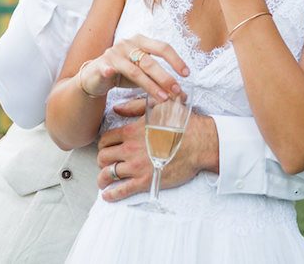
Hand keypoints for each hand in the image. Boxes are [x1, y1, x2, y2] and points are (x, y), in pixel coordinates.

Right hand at [80, 34, 189, 100]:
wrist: (96, 76)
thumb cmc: (123, 72)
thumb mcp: (143, 72)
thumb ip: (157, 76)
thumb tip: (179, 90)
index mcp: (141, 41)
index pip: (162, 47)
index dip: (176, 60)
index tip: (186, 73)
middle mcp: (128, 44)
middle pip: (150, 61)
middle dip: (166, 77)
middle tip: (177, 90)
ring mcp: (114, 53)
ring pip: (135, 70)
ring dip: (151, 85)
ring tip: (163, 97)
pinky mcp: (102, 64)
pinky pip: (108, 69)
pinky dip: (109, 72)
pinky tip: (110, 74)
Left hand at [96, 101, 218, 200]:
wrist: (200, 142)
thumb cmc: (182, 123)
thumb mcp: (158, 107)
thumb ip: (135, 107)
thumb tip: (117, 109)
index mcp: (131, 132)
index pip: (105, 139)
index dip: (104, 145)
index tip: (107, 149)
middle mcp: (130, 149)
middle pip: (103, 157)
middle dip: (102, 160)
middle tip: (107, 164)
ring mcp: (136, 166)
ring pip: (108, 174)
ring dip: (103, 178)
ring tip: (104, 182)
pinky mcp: (146, 181)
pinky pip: (121, 190)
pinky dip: (111, 194)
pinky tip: (108, 196)